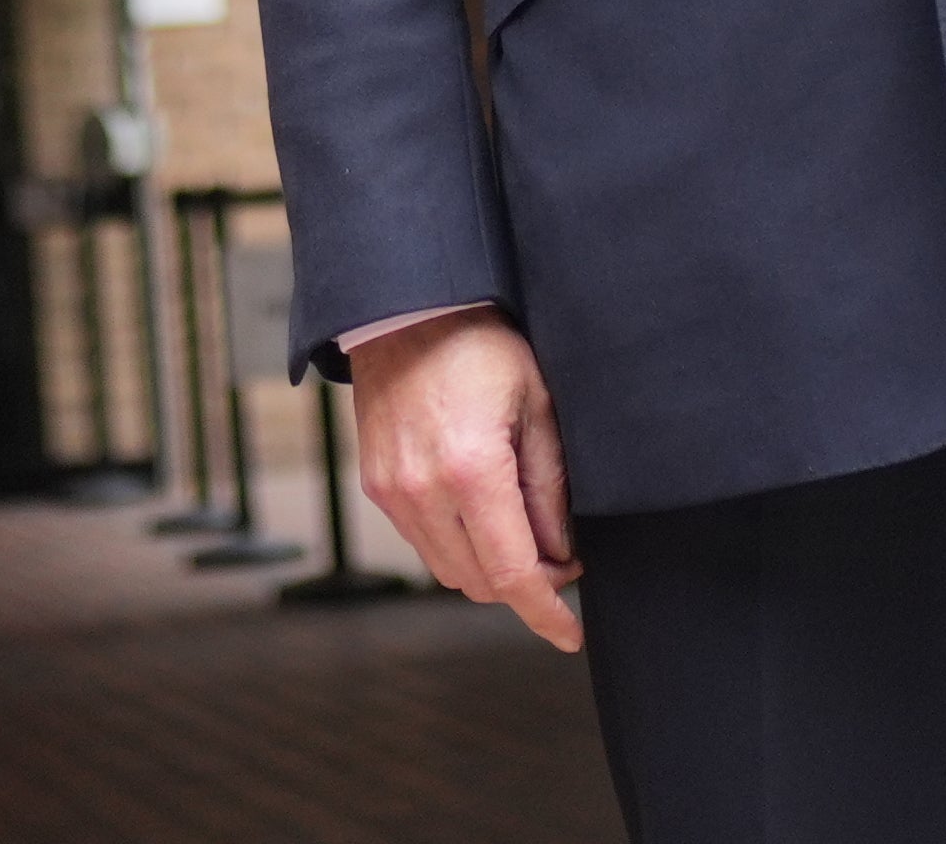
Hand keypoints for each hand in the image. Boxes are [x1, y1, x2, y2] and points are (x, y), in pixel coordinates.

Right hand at [350, 310, 581, 651]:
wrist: (406, 310)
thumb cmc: (482, 347)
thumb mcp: (538, 407)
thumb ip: (550, 490)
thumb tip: (560, 556)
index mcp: (471, 471)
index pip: (513, 573)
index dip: (546, 613)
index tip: (570, 634)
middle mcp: (422, 492)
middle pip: (481, 583)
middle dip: (526, 584)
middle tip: (561, 557)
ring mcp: (392, 492)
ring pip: (449, 571)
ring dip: (489, 568)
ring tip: (521, 528)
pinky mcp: (375, 487)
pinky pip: (423, 542)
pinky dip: (457, 544)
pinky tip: (480, 510)